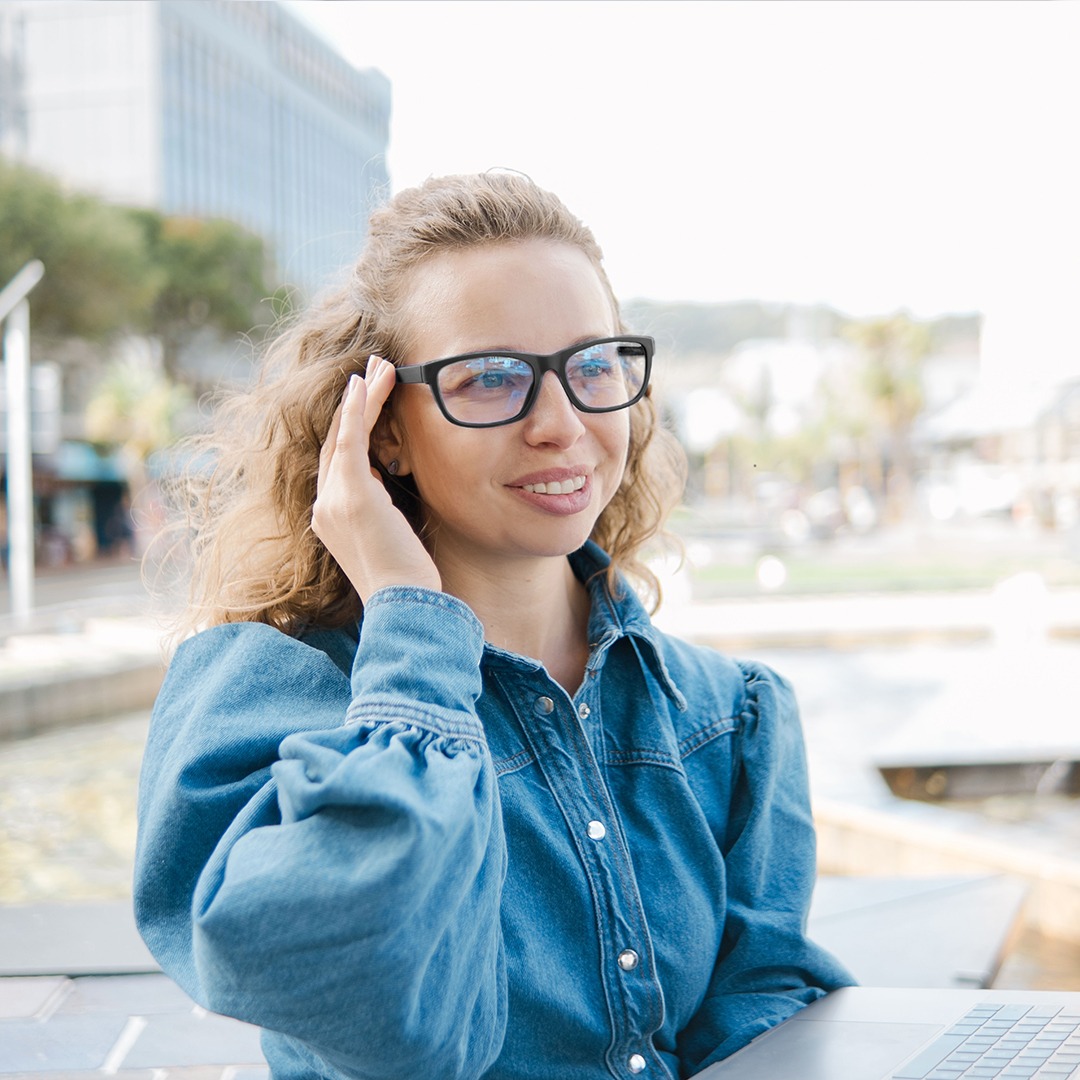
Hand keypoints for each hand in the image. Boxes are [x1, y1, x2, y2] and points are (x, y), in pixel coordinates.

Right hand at [312, 356, 441, 603]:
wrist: (403, 605)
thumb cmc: (408, 582)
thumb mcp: (393, 540)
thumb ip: (385, 513)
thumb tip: (392, 490)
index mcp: (332, 520)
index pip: (341, 463)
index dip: (352, 429)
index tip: (370, 402)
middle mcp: (325, 508)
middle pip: (337, 442)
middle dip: (354, 404)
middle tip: (372, 369)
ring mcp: (334, 501)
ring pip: (345, 435)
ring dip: (363, 397)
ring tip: (381, 365)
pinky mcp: (352, 495)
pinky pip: (350, 441)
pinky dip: (358, 409)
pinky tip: (367, 383)